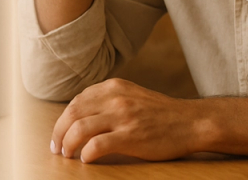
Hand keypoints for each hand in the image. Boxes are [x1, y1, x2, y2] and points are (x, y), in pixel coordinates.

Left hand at [51, 78, 202, 162]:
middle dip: (59, 132)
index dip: (63, 119)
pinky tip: (86, 159)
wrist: (190, 122)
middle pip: (72, 114)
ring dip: (67, 144)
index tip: (59, 133)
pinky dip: (86, 154)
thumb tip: (82, 113)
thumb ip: (109, 99)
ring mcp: (122, 117)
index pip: (76, 101)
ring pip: (79, 129)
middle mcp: (115, 99)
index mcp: (113, 87)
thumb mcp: (132, 95)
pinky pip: (97, 145)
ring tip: (67, 155)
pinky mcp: (130, 136)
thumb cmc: (161, 113)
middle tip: (56, 148)